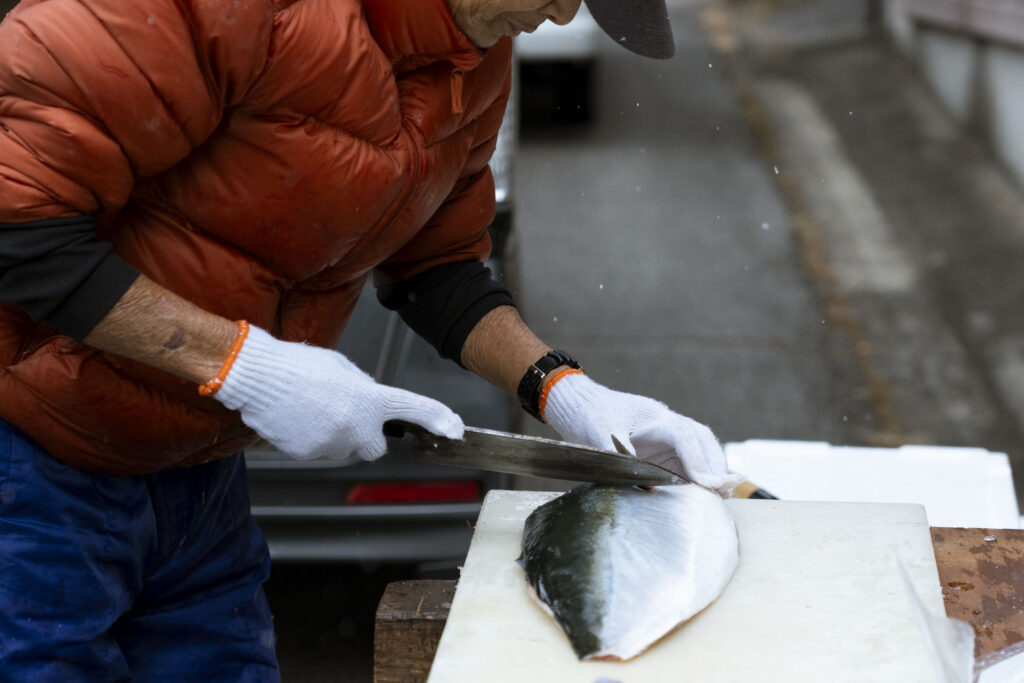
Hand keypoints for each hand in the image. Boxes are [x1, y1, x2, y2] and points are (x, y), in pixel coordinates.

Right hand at [214, 326, 463, 460]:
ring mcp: (332, 443)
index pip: (412, 408)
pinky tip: (298, 418)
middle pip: (375, 447)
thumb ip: (364, 389)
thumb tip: (370, 403)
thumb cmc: (299, 366)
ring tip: (312, 409)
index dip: (438, 419)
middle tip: (346, 416)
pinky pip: (319, 451)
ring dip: (335, 435)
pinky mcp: (308, 455)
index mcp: (368, 397)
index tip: (454, 429)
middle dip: (367, 437)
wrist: (258, 377)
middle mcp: (356, 425)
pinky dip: (312, 439)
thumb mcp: (343, 368)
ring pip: (343, 448)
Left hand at [543, 373, 742, 493]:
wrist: (580, 404)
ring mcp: (666, 436)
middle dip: (715, 465)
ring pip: (699, 450)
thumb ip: (619, 454)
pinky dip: (698, 476)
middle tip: (724, 493)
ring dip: (712, 471)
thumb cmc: (590, 415)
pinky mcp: (661, 449)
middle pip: (701, 440)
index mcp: (653, 417)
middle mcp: (666, 424)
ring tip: (722, 496)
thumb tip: (643, 485)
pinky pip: (686, 461)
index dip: (697, 459)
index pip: (684, 436)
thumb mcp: (598, 432)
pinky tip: (704, 494)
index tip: (707, 483)